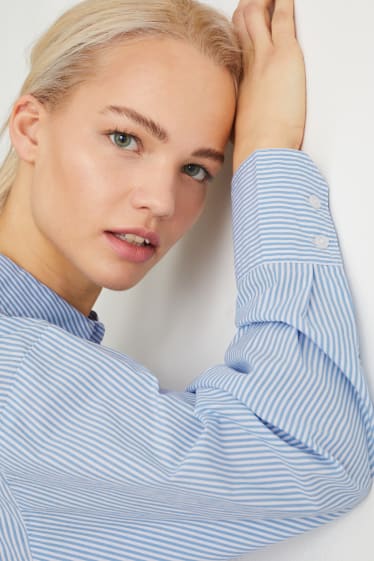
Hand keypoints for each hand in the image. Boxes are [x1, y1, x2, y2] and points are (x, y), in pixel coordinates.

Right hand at [232, 0, 305, 171]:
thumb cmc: (255, 147)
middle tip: (255, 3)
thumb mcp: (242, 132)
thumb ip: (242, 124)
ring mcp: (263, 57)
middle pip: (241, 26)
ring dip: (262, 2)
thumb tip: (243, 135)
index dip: (239, 33)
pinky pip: (282, 18)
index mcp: (239, 82)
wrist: (261, 149)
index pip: (237, 48)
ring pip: (255, 16)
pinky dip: (284, 2)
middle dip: (248, 10)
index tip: (242, 28)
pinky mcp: (283, 55)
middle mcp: (247, 65)